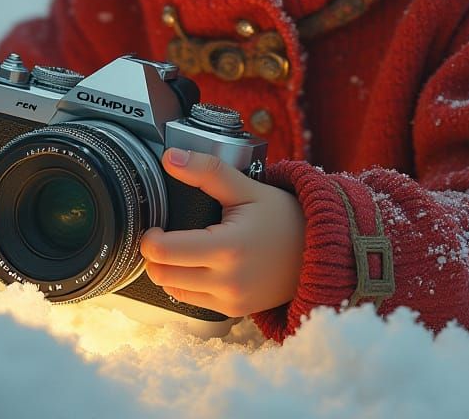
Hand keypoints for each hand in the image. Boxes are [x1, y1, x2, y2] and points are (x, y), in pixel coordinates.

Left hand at [140, 148, 304, 316]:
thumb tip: (170, 157)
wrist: (318, 251)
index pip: (164, 253)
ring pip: (173, 291)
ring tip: (181, 247)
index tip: (155, 226)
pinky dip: (186, 283)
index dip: (150, 238)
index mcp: (227, 248)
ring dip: (168, 270)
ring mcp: (230, 300)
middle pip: (162, 275)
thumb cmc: (284, 218)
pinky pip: (192, 302)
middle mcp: (227, 281)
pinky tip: (197, 263)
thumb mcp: (246, 187)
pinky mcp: (232, 311)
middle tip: (163, 235)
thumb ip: (206, 171)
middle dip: (155, 255)